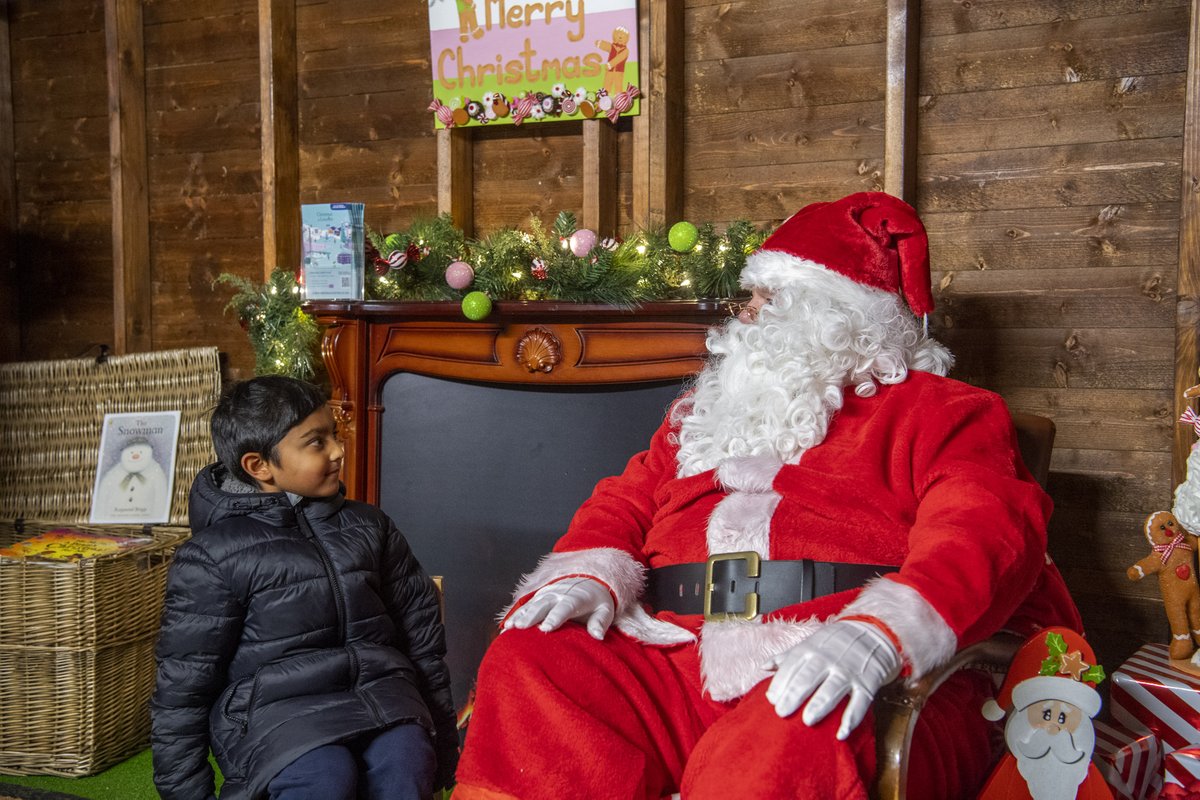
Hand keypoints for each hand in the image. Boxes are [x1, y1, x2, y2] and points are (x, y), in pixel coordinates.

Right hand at [503, 577, 613, 638]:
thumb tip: (598, 636)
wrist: (589, 581)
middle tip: (520, 628)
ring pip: (532, 604)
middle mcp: (558, 593)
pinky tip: (506, 626)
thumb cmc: (597, 602)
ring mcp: (547, 594)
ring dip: (520, 615)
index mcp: (576, 597)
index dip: (555, 617)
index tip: (545, 628)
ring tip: (509, 628)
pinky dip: (516, 615)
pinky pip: (526, 605)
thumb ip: (600, 622)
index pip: (565, 607)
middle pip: (543, 604)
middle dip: (532, 616)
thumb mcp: (605, 611)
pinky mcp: (539, 597)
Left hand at [764, 619, 901, 740]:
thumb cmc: (833, 643)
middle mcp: (828, 659)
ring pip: (833, 689)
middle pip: (809, 678)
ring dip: (820, 704)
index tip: (771, 699)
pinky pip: (860, 702)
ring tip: (807, 720)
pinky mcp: (867, 683)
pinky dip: (852, 718)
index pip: (792, 665)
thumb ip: (786, 657)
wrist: (871, 632)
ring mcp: (848, 672)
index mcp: (811, 649)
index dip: (781, 682)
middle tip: (782, 712)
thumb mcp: (809, 644)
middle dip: (794, 694)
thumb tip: (763, 667)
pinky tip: (842, 733)